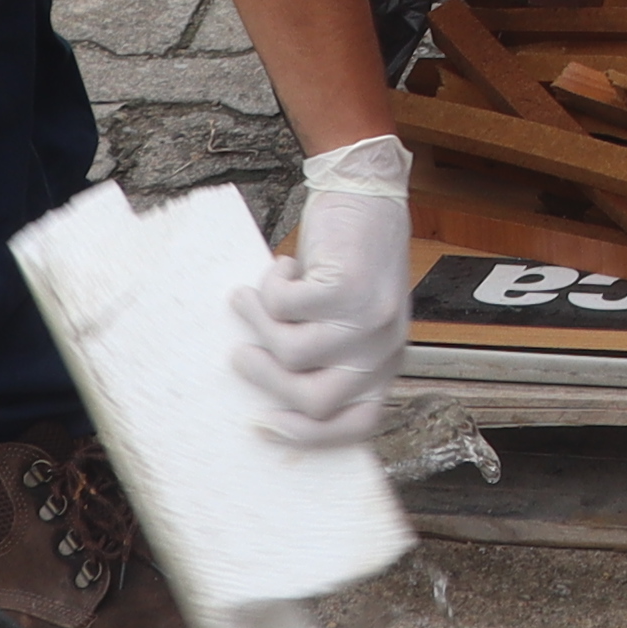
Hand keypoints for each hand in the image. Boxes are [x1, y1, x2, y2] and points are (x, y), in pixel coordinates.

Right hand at [227, 137, 414, 454]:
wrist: (367, 192)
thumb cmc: (349, 258)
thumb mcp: (348, 317)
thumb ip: (323, 351)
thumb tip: (260, 387)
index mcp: (386, 361)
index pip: (359, 424)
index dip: (310, 435)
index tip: (266, 423)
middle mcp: (384, 348)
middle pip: (316, 403)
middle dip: (266, 381)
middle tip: (241, 354)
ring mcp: (369, 321)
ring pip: (291, 354)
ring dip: (258, 323)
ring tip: (248, 297)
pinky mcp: (346, 289)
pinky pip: (284, 310)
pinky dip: (270, 287)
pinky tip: (282, 264)